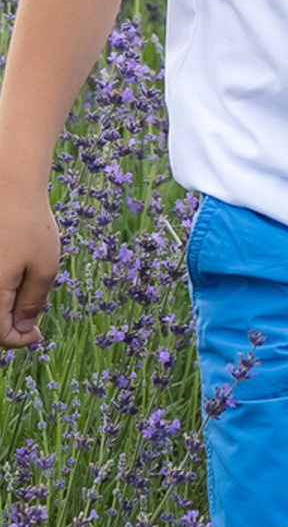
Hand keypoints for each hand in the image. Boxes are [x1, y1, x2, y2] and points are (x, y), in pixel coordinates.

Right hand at [0, 185, 60, 350]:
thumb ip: (32, 302)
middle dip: (8, 324)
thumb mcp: (44, 266)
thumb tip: (22, 328)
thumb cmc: (29, 225)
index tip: (38, 335)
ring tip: (24, 291)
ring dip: (3, 306)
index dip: (18, 341)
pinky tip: (14, 275)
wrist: (8, 186)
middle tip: (31, 319)